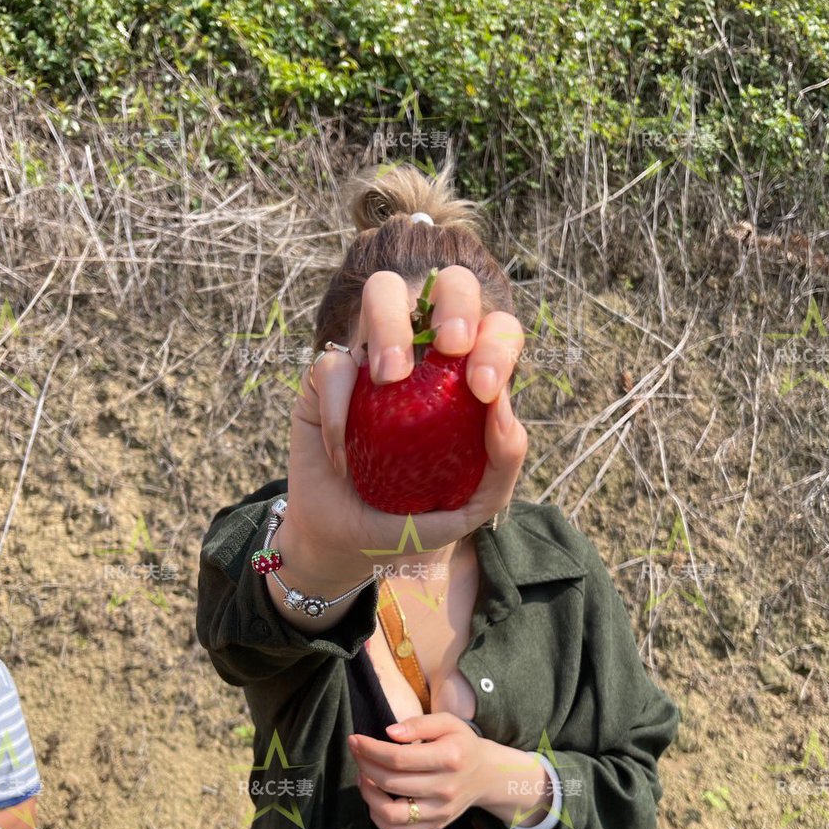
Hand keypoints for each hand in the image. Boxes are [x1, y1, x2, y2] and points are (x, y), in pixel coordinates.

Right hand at [285, 266, 526, 581]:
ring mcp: (372, 356)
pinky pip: (333, 365)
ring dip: (391, 324)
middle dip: (455, 302)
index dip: (497, 343)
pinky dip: (340, 408)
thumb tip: (503, 409)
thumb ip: (501, 465)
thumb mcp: (469, 506)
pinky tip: (345, 458)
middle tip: (451, 345)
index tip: (485, 389)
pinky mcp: (326, 378)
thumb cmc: (413, 518)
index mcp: (468, 372)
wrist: (347, 543)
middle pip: (450, 285)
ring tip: (391, 377)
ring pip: (383, 292)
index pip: (495, 330)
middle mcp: (425, 351)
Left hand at [348, 714, 552, 828]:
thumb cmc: (461, 744)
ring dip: (368, 795)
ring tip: (364, 777)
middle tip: (357, 753)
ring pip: (391, 814)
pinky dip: (377, 816)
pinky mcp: (435, 826)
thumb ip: (419, 723)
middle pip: (391, 783)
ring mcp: (440, 812)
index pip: (398, 758)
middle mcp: (445, 788)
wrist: (486, 775)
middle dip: (365, 766)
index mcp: (450, 758)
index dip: (370, 749)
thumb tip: (389, 733)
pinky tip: (375, 797)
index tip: (355, 740)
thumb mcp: (447, 722)